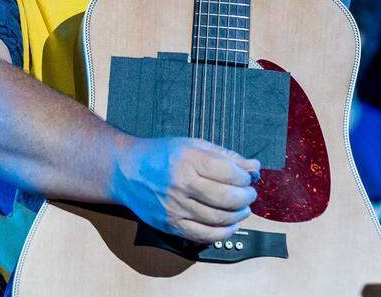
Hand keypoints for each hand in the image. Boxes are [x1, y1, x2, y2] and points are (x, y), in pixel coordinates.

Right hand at [116, 137, 260, 243]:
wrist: (127, 171)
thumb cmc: (161, 155)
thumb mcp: (193, 145)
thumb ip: (225, 156)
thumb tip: (253, 167)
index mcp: (189, 160)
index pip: (230, 173)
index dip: (246, 177)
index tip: (248, 177)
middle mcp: (181, 185)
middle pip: (227, 198)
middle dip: (246, 198)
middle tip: (249, 194)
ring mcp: (175, 207)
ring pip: (218, 219)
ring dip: (238, 215)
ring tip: (242, 208)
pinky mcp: (170, 225)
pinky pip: (203, 235)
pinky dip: (222, 233)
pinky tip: (230, 226)